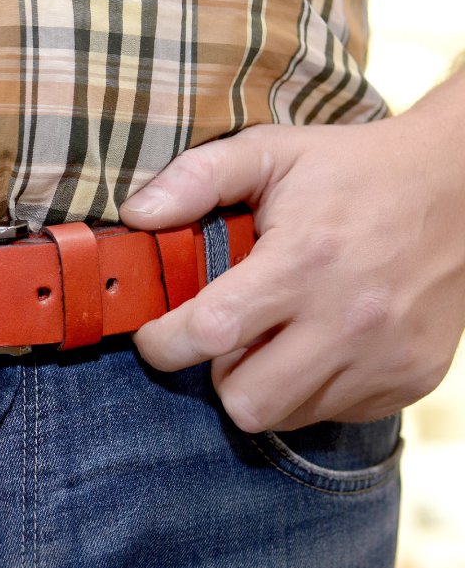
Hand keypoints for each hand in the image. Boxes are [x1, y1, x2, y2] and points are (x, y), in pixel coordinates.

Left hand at [118, 107, 464, 432]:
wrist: (464, 186)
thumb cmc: (355, 169)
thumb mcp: (272, 152)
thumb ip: (196, 178)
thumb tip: (135, 215)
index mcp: (303, 261)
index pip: (208, 333)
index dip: (163, 343)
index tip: (155, 334)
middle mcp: (348, 320)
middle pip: (245, 400)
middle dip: (215, 374)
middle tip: (224, 336)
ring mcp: (385, 357)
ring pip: (285, 415)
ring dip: (262, 383)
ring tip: (275, 335)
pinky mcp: (411, 379)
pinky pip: (332, 413)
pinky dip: (310, 389)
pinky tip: (319, 342)